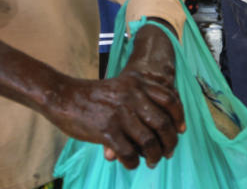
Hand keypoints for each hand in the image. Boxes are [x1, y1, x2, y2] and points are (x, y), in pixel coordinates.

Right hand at [45, 24, 182, 168]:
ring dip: (154, 156)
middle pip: (163, 124)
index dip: (179, 117)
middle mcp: (133, 96)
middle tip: (168, 152)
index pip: (170, 100)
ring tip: (153, 161)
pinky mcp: (107, 130)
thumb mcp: (122, 87)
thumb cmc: (95, 95)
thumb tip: (162, 125)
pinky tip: (132, 163)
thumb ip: (141, 99)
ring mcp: (120, 114)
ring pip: (148, 142)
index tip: (181, 130)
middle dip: (169, 142)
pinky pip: (128, 153)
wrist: (64, 96)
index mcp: (138, 83)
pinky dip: (133, 162)